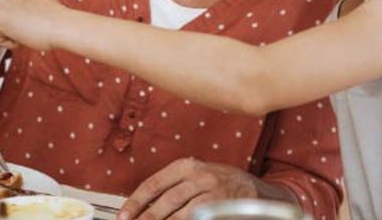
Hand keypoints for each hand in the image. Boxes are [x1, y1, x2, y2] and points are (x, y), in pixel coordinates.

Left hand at [0, 0, 66, 50]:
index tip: (12, 14)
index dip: (4, 4)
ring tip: (27, 33)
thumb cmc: (56, 17)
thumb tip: (23, 9)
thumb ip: (26, 0)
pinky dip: (9, 43)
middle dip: (0, 15)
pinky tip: (24, 38)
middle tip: (15, 27)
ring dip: (8, 32)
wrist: (59, 24)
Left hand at [118, 158, 281, 219]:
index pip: (153, 184)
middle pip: (165, 202)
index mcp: (186, 166)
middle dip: (146, 217)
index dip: (135, 202)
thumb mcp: (196, 176)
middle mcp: (199, 177)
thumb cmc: (221, 184)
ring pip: (180, 214)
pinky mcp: (221, 209)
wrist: (257, 192)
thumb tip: (144, 205)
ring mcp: (213, 194)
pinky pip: (196, 219)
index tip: (124, 215)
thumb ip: (173, 187)